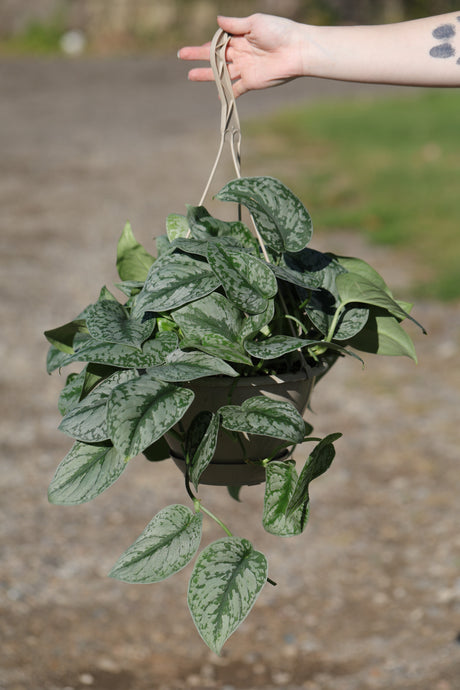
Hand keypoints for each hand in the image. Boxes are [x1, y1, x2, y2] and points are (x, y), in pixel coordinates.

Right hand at [178, 14, 307, 97]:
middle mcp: (241, 53)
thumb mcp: (254, 23)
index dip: (206, 44)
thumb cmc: (279, 31)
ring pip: (222, 73)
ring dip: (206, 74)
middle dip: (198, 56)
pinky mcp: (252, 82)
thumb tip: (218, 20)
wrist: (296, 50)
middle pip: (216, 57)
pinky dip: (227, 92)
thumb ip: (235, 25)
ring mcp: (245, 68)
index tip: (194, 46)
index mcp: (241, 37)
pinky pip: (236, 89)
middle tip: (182, 56)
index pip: (219, 41)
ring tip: (190, 75)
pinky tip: (218, 95)